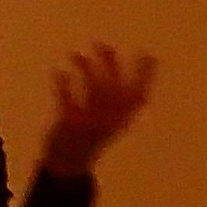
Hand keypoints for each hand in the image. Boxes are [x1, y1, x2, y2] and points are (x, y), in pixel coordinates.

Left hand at [37, 45, 156, 179]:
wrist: (70, 162)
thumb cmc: (93, 134)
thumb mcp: (114, 120)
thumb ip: (119, 97)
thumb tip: (114, 60)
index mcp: (123, 119)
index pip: (140, 95)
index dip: (146, 75)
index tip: (148, 54)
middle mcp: (110, 120)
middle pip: (113, 88)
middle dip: (109, 65)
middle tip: (101, 44)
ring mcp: (89, 122)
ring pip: (91, 91)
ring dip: (84, 70)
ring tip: (75, 54)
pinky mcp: (68, 123)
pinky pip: (66, 101)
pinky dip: (62, 85)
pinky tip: (58, 71)